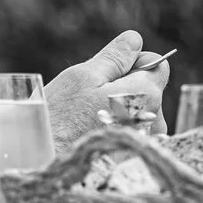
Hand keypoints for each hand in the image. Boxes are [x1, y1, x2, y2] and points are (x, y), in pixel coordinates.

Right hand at [45, 29, 172, 148]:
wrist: (44, 163)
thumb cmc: (61, 118)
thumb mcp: (83, 77)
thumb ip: (115, 57)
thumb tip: (135, 40)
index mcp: (147, 95)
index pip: (158, 66)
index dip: (133, 63)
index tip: (108, 73)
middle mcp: (155, 121)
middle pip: (149, 91)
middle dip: (126, 88)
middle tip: (91, 99)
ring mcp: (146, 144)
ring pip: (140, 112)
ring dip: (120, 109)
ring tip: (89, 120)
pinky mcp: (135, 158)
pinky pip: (132, 132)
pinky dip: (117, 128)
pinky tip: (93, 134)